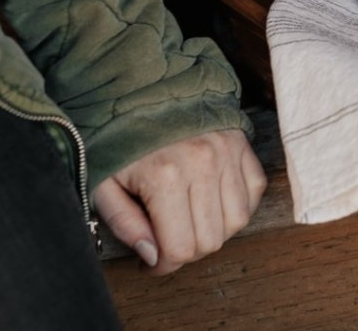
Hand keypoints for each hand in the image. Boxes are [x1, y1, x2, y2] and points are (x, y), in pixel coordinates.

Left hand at [92, 129, 265, 274]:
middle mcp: (202, 164)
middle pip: (211, 240)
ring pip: (237, 221)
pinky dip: (238, 206)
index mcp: (164, 177)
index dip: (165, 266)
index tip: (152, 263)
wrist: (144, 90)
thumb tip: (152, 255)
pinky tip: (213, 205)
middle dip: (188, 253)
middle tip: (169, 244)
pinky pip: (253, 191)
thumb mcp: (104, 184)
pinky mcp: (241, 144)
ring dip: (215, 232)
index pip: (180, 248)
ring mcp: (227, 152)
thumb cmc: (120, 140)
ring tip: (191, 224)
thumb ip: (124, 223)